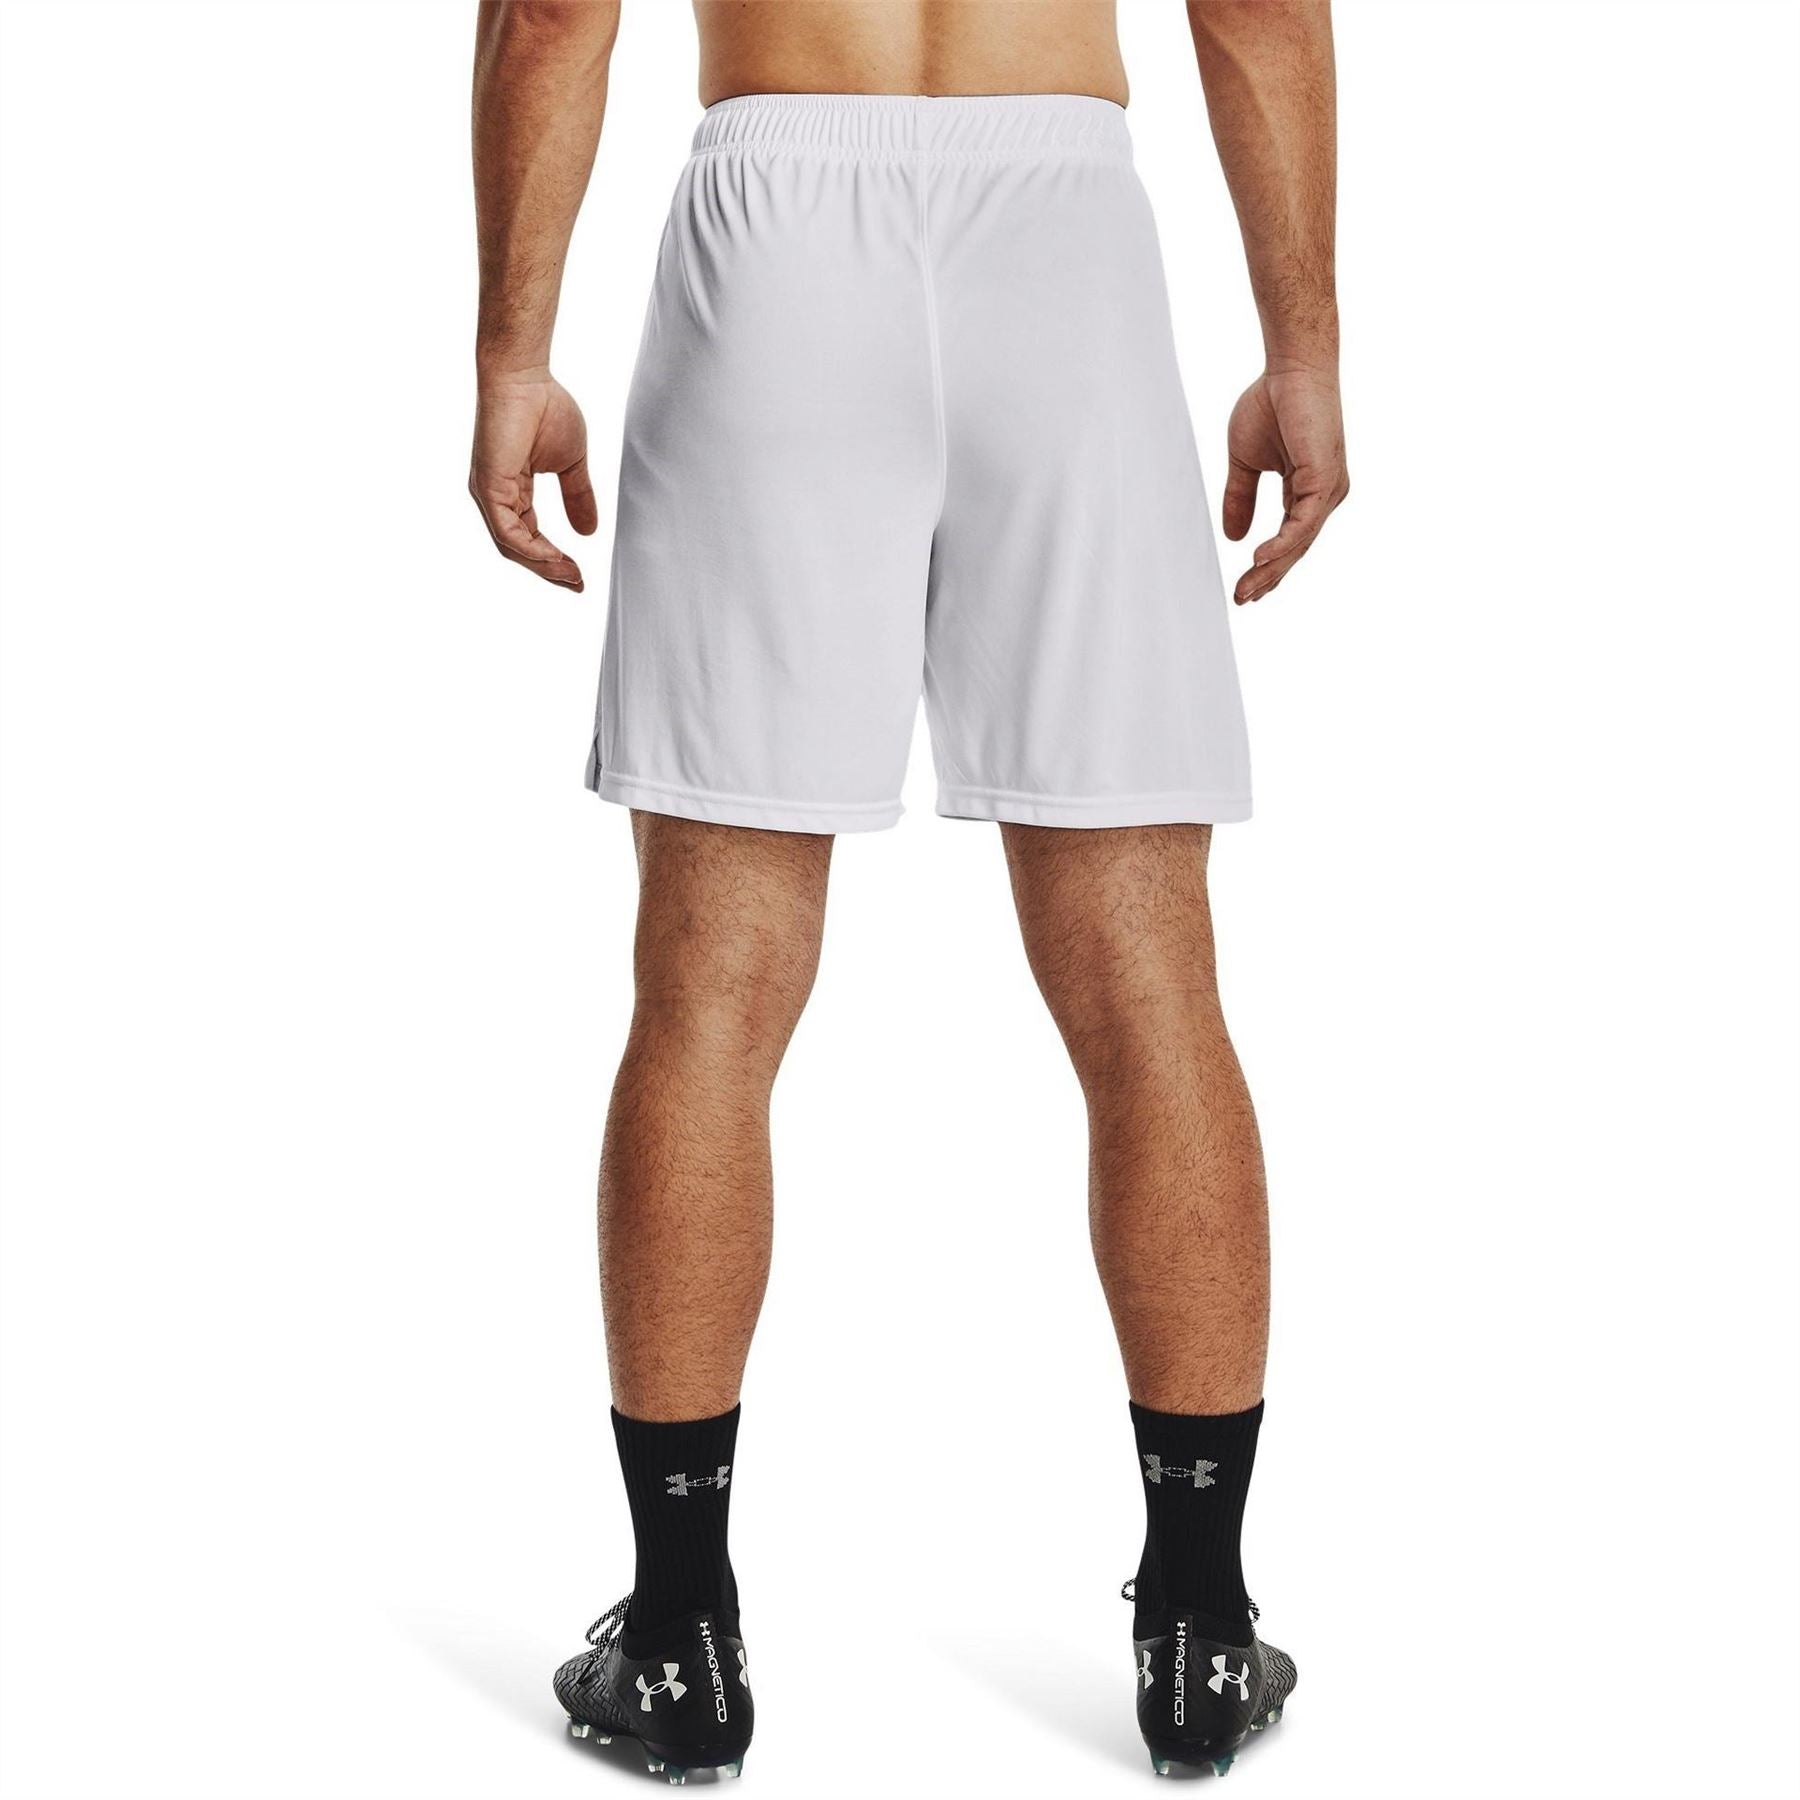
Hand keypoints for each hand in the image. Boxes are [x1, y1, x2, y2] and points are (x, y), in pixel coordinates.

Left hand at [469, 369, 597, 590]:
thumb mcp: (570, 463)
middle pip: (519, 550)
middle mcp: (495, 497)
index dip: (554, 560)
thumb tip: (589, 532)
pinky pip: (507, 532)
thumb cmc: (544, 407)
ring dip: (543, 566)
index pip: (529, 538)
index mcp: (511, 492)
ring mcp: (488, 494)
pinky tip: (553, 558)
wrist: (524, 377)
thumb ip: (578, 497)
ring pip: (512, 547)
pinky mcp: (488, 487)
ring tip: (570, 576)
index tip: (579, 576)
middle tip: (577, 584)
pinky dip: (531, 549)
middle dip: (550, 571)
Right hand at [1222, 366, 1348, 603]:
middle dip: (1268, 577)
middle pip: (1295, 549)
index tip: (1245, 589)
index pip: (1288, 539)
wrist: (1289, 370)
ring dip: (1272, 569)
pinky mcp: (1325, 479)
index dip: (1268, 566)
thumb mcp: (1245, 462)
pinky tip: (1261, 559)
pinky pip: (1303, 523)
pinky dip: (1283, 544)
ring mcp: (1328, 489)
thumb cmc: (1271, 405)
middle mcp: (1323, 495)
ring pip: (1300, 542)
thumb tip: (1232, 536)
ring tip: (1248, 589)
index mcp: (1307, 491)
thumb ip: (1240, 498)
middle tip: (1242, 598)